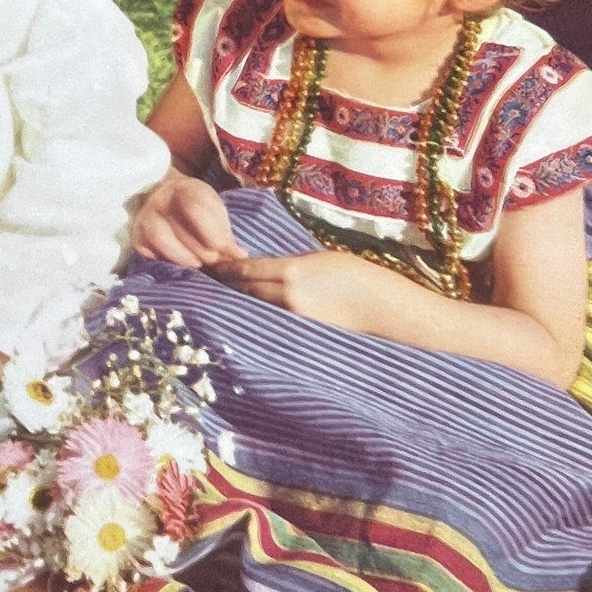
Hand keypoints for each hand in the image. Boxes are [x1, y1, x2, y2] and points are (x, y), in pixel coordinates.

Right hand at [132, 171, 244, 267]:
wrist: (166, 198)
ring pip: (160, 239)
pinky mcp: (137, 236)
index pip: (195, 210)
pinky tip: (178, 266)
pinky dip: (165, 262)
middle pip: (179, 229)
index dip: (213, 234)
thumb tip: (238, 256)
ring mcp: (144, 218)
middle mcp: (159, 200)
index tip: (229, 252)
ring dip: (182, 257)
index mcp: (183, 188)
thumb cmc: (196, 207)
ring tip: (197, 264)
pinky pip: (148, 252)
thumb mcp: (214, 211)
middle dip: (202, 251)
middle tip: (217, 262)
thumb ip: (224, 233)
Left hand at [207, 248, 375, 328]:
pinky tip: (248, 313)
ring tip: (221, 296)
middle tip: (208, 280)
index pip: (246, 269)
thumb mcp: (320, 259)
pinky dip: (256, 314)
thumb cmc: (357, 276)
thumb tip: (265, 266)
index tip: (210, 265)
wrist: (383, 307)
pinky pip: (269, 321)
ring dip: (237, 301)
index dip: (225, 267)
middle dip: (225, 284)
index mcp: (292, 270)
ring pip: (253, 306)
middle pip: (243, 289)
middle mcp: (286, 295)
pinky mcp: (298, 332)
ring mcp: (291, 316)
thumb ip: (290, 263)